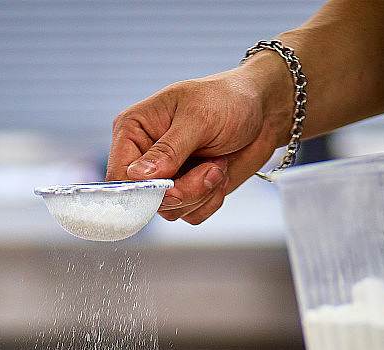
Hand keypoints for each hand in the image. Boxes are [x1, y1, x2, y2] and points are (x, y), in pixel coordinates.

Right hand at [106, 66, 287, 223]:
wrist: (264, 112)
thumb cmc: (228, 100)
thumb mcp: (198, 118)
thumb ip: (168, 150)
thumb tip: (139, 176)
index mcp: (134, 131)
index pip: (118, 176)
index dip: (140, 190)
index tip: (170, 187)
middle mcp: (144, 157)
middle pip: (145, 200)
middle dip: (183, 191)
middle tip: (209, 169)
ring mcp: (166, 178)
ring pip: (170, 211)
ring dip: (200, 194)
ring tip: (218, 164)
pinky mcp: (187, 193)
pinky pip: (190, 216)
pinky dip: (210, 202)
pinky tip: (220, 175)